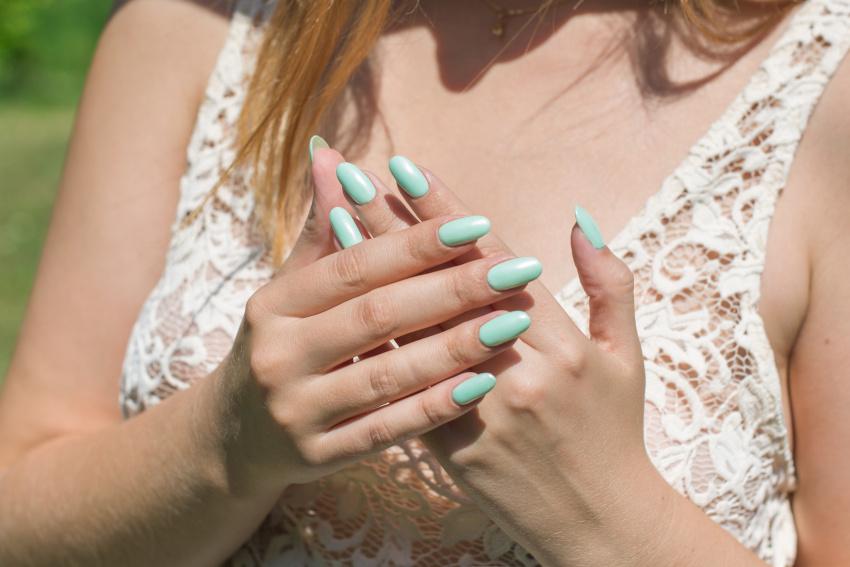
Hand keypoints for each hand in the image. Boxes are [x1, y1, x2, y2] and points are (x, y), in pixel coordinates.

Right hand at [199, 149, 536, 500]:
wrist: (235, 437)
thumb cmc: (281, 345)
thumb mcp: (289, 290)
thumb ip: (319, 230)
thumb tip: (332, 156)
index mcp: (274, 304)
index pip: (354, 266)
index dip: (415, 244)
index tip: (475, 226)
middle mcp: (279, 356)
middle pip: (378, 316)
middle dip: (453, 290)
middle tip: (515, 271)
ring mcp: (297, 412)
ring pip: (389, 375)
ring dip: (455, 347)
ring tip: (512, 322)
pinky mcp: (318, 457)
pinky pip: (388, 430)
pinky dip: (435, 407)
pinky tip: (481, 383)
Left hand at [339, 155, 664, 565]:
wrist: (595, 521)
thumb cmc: (614, 432)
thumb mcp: (628, 357)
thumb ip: (609, 284)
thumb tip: (581, 221)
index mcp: (561, 344)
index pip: (490, 261)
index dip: (446, 211)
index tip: (406, 168)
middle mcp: (514, 372)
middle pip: (440, 287)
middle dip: (393, 229)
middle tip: (350, 179)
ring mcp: (476, 411)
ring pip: (411, 334)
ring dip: (369, 277)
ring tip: (332, 228)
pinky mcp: (447, 447)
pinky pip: (400, 387)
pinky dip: (370, 342)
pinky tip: (336, 307)